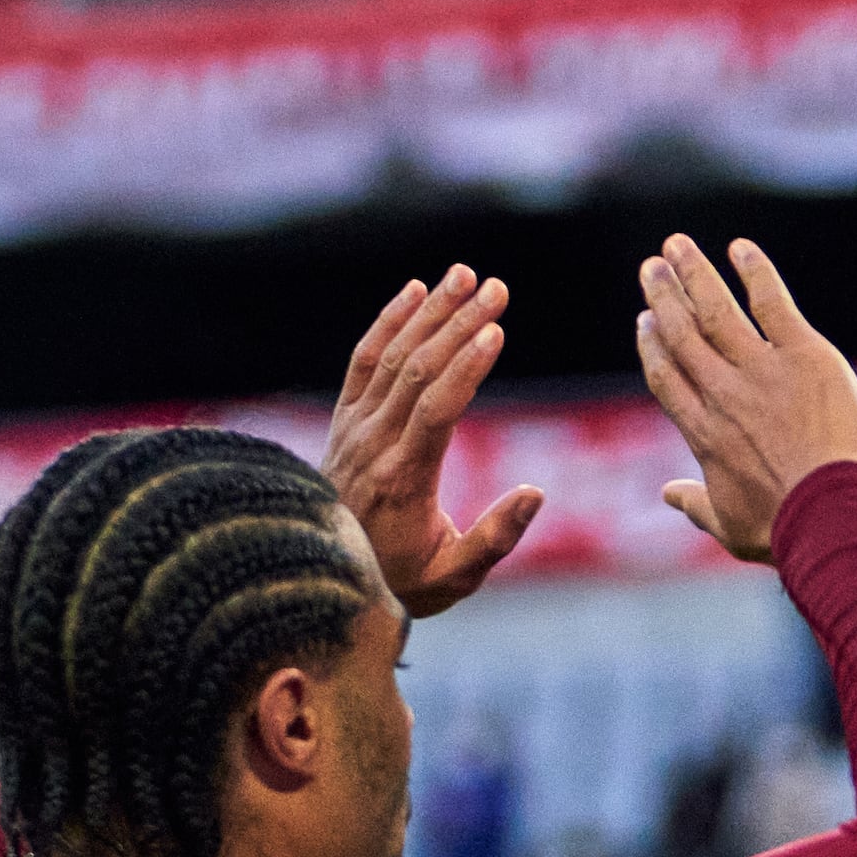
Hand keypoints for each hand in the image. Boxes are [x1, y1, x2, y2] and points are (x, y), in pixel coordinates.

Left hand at [328, 267, 544, 613]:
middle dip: (459, 324)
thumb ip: (495, 538)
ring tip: (465, 275)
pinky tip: (415, 291)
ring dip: (430, 312)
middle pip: (417, 370)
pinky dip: (388, 322)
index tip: (496, 330)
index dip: (467, 366)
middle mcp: (374, 445)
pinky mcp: (344, 420)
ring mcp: (354, 428)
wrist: (322, 578)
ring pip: (392, 357)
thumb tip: (535, 493)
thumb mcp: (454, 578)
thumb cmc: (400, 581)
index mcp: (404, 479)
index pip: (437, 409)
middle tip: (497, 288)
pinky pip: (363, 360)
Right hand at [638, 235, 856, 565]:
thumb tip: (669, 494)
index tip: (645, 321)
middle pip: (682, 334)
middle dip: (664, 296)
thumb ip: (696, 505)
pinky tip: (740, 248)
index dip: (652, 345)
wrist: (832, 515)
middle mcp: (722, 394)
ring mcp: (761, 370)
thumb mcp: (730, 526)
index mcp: (702, 433)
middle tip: (653, 267)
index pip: (667, 377)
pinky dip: (755, 271)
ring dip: (693, 274)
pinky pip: (772, 302)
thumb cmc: (784, 531)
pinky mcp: (803, 354)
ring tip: (676, 246)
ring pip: (715, 310)